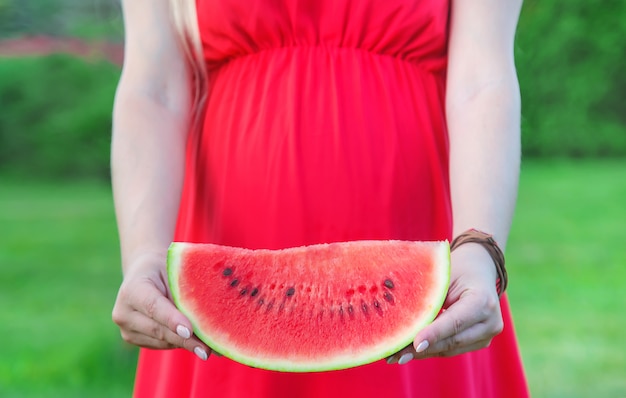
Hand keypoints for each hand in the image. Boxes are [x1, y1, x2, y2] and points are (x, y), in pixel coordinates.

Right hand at [112, 252, 213, 360]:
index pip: (154, 306)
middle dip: (185, 340)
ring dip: (186, 344)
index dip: (171, 320)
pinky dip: (179, 342)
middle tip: (207, 350)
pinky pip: (161, 345)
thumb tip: (207, 317)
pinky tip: (196, 342)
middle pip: (159, 329)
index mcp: (133, 289)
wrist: (145, 272)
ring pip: (162, 341)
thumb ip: (185, 293)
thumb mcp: (175, 273)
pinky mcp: (133, 339)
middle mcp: (124, 312)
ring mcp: (126, 329)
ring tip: (208, 347)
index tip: (189, 331)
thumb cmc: (165, 269)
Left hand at [387, 244, 503, 363]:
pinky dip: (429, 349)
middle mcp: (490, 322)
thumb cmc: (457, 269)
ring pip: (449, 349)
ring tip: (395, 355)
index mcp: (483, 300)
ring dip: (421, 352)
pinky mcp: (479, 343)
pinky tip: (407, 351)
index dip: (435, 333)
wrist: (478, 270)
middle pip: (451, 340)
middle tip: (394, 354)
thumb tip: (401, 319)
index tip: (415, 344)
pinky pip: (450, 349)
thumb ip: (429, 296)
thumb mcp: (444, 276)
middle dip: (421, 348)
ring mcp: (486, 336)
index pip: (455, 321)